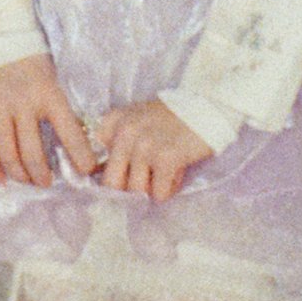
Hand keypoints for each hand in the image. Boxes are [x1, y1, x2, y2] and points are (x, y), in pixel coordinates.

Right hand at [0, 54, 97, 188]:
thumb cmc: (28, 53)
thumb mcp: (51, 75)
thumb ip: (58, 106)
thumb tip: (73, 140)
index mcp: (48, 92)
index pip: (70, 133)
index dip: (81, 158)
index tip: (86, 171)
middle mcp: (22, 102)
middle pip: (33, 154)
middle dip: (43, 176)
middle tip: (48, 182)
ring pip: (7, 154)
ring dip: (20, 175)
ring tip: (28, 180)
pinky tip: (0, 177)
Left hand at [94, 98, 212, 202]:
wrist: (205, 107)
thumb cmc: (170, 118)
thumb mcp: (136, 121)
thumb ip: (119, 144)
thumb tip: (112, 183)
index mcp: (113, 122)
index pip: (95, 164)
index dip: (113, 174)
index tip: (126, 174)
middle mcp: (124, 133)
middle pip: (113, 182)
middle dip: (129, 188)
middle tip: (146, 182)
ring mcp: (144, 146)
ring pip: (136, 190)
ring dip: (152, 189)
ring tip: (164, 172)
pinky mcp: (165, 158)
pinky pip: (159, 193)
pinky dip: (168, 190)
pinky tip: (176, 173)